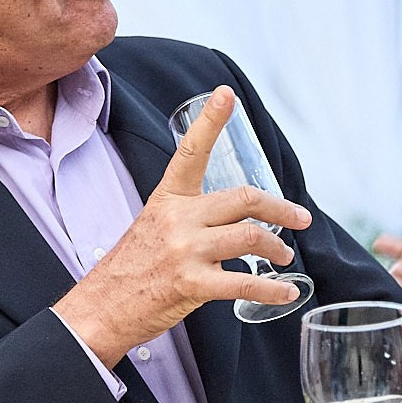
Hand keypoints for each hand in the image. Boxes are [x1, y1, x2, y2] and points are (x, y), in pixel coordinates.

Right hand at [55, 86, 311, 364]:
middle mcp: (178, 218)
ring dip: (277, 247)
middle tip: (300, 218)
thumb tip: (232, 220)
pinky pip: (245, 283)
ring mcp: (185, 251)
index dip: (211, 121)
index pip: (192, 152)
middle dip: (281, 208)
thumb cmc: (131, 268)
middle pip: (244, 199)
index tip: (227, 95)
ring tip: (284, 255)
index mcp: (168, 198)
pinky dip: (273, 289)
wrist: (100, 307)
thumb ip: (189, 216)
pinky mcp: (192, 284)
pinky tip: (286, 291)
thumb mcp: (154, 225)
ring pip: (250, 237)